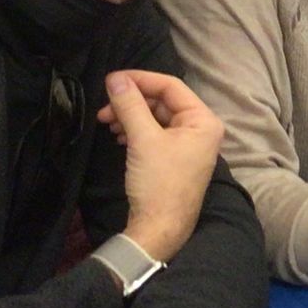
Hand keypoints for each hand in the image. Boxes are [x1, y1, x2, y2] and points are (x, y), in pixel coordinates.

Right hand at [96, 70, 223, 261]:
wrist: (159, 229)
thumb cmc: (159, 183)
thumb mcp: (143, 139)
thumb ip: (130, 105)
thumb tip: (115, 78)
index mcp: (203, 120)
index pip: (171, 86)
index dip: (140, 79)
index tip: (112, 80)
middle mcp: (201, 129)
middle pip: (162, 101)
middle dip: (131, 102)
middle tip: (104, 109)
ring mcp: (188, 145)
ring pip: (155, 118)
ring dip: (130, 116)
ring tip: (107, 123)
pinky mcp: (174, 158)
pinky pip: (154, 134)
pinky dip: (135, 131)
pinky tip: (118, 136)